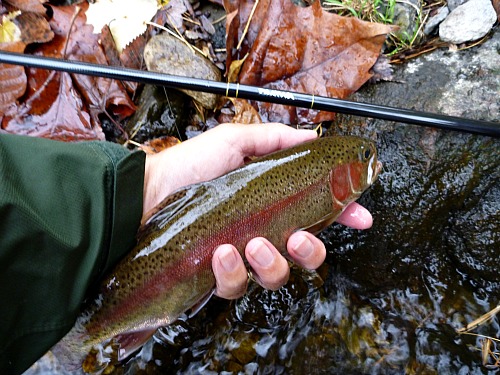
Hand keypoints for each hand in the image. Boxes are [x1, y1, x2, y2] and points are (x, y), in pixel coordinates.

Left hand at [143, 123, 372, 298]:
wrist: (145, 192)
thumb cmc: (188, 166)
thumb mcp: (233, 141)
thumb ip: (275, 139)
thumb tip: (313, 137)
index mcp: (270, 203)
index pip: (317, 213)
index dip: (343, 216)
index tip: (362, 217)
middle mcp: (260, 232)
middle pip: (304, 256)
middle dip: (311, 251)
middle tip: (299, 237)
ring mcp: (238, 258)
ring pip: (275, 276)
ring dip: (272, 263)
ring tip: (254, 244)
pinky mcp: (214, 276)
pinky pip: (235, 286)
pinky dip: (232, 271)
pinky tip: (221, 251)